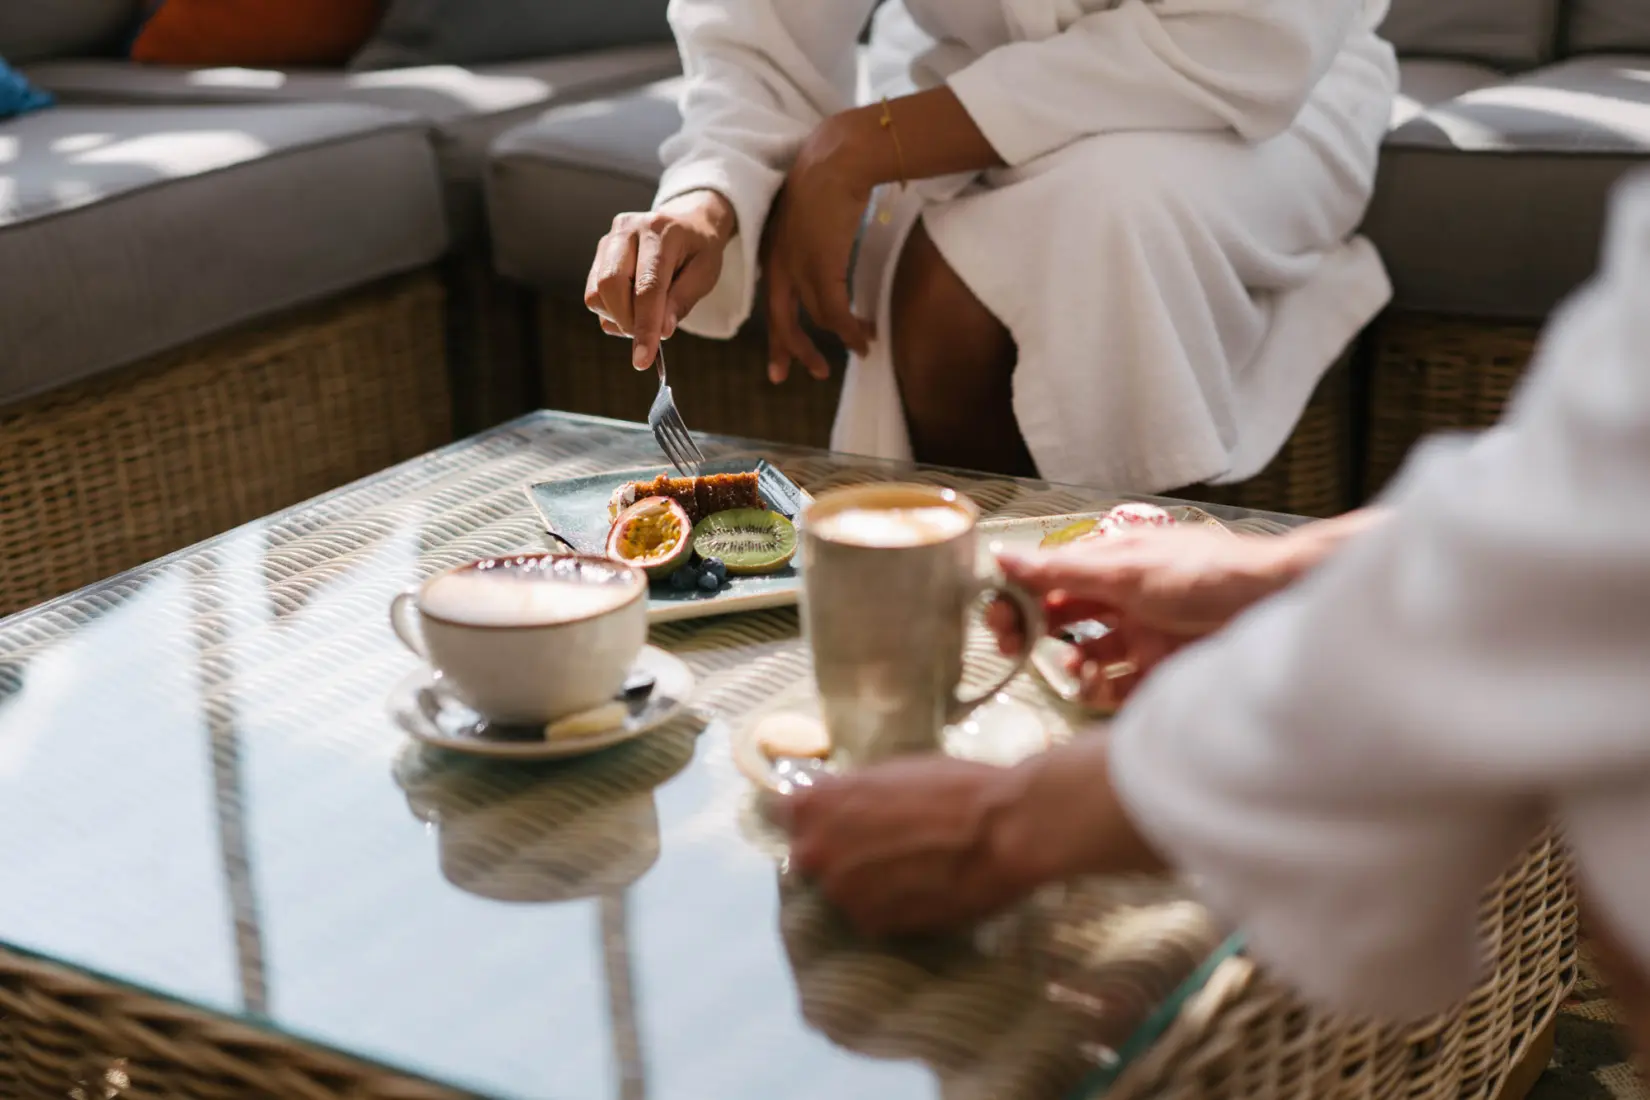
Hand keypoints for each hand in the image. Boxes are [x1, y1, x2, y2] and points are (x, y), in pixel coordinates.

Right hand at [585, 190, 736, 369]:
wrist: (687, 221)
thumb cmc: (699, 250)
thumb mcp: (705, 274)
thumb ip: (683, 301)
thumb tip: (662, 332)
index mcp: (661, 232)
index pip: (648, 287)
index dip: (645, 327)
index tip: (643, 361)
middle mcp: (628, 230)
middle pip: (611, 285)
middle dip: (628, 323)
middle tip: (648, 337)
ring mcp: (609, 239)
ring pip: (596, 293)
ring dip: (618, 319)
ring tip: (645, 315)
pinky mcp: (599, 252)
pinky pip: (593, 294)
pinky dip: (612, 311)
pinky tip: (633, 306)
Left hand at [761, 113, 877, 382]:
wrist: (837, 159)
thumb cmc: (830, 178)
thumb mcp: (811, 215)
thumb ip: (812, 240)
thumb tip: (827, 254)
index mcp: (774, 251)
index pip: (772, 301)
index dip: (778, 335)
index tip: (781, 364)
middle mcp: (780, 263)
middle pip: (782, 320)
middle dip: (795, 351)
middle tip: (814, 372)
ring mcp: (799, 266)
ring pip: (815, 319)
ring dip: (842, 337)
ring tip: (862, 347)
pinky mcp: (822, 267)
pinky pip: (836, 313)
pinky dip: (850, 331)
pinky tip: (864, 338)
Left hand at [771, 739, 1164, 937]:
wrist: (1004, 829)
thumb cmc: (954, 787)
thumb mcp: (890, 773)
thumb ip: (850, 794)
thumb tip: (835, 805)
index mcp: (815, 803)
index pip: (787, 813)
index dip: (814, 816)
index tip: (834, 819)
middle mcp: (816, 851)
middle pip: (810, 856)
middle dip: (837, 852)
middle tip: (879, 847)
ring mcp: (842, 893)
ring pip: (841, 890)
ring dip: (864, 884)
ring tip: (909, 870)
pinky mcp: (872, 924)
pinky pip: (868, 916)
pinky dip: (888, 908)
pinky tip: (921, 891)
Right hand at [987, 528, 1300, 709]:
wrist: (1274, 604)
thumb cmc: (1205, 573)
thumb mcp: (1124, 570)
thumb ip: (1061, 571)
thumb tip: (1003, 557)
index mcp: (1109, 564)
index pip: (1048, 579)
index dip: (1018, 597)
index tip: (997, 617)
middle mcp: (1121, 598)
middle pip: (1061, 619)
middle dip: (1035, 634)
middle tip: (1017, 648)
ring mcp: (1141, 635)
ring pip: (1087, 657)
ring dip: (1072, 666)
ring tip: (1076, 669)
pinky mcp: (1161, 670)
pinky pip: (1118, 688)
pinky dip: (1103, 691)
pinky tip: (1102, 687)